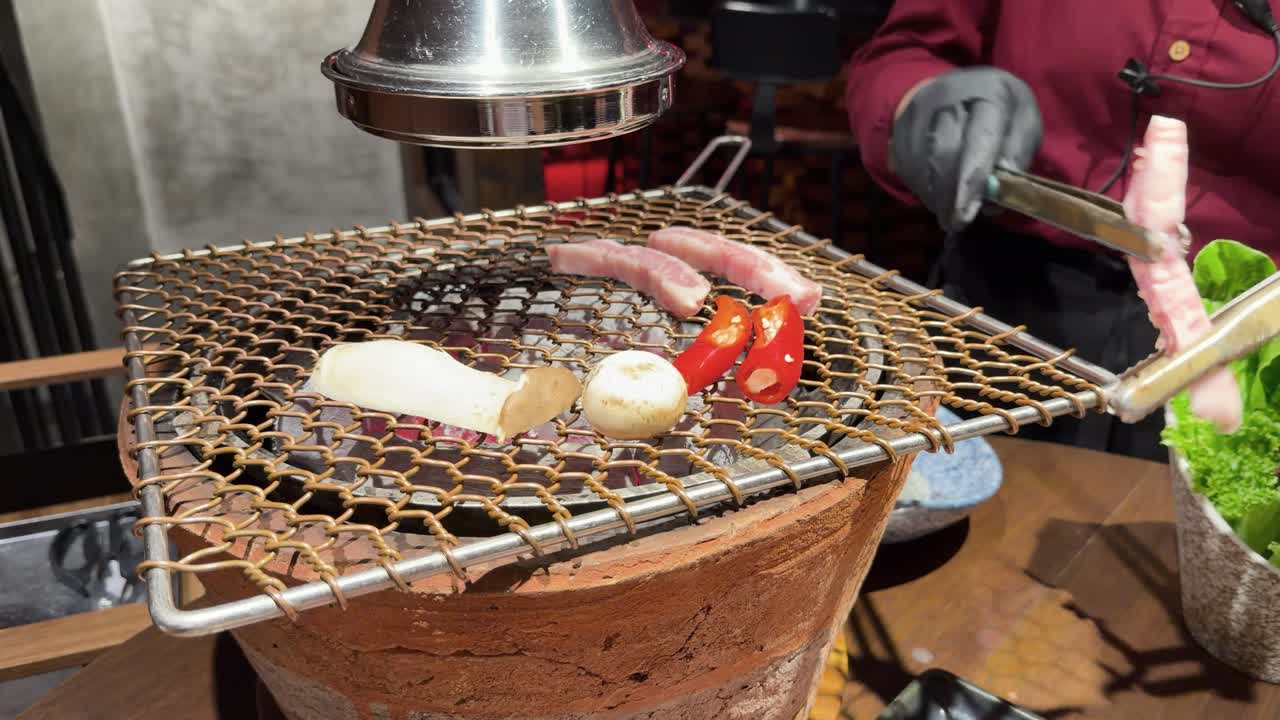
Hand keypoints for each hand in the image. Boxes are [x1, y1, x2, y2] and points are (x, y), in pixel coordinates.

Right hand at [890, 67, 1042, 232]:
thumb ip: (1017, 152)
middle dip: (950, 195)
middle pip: (944, 153)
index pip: (978, 139)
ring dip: (935, 195)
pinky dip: (922, 187)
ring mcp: (918, 112)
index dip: (972, 179)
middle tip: (957, 222)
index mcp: (989, 93)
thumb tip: (998, 189)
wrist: (956, 87)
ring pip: (921, 163)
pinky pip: (906, 166)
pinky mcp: (900, 127)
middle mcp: (949, 97)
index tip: (968, 213)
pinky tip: (936, 196)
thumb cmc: (1000, 110)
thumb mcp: (1024, 122)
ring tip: (949, 213)